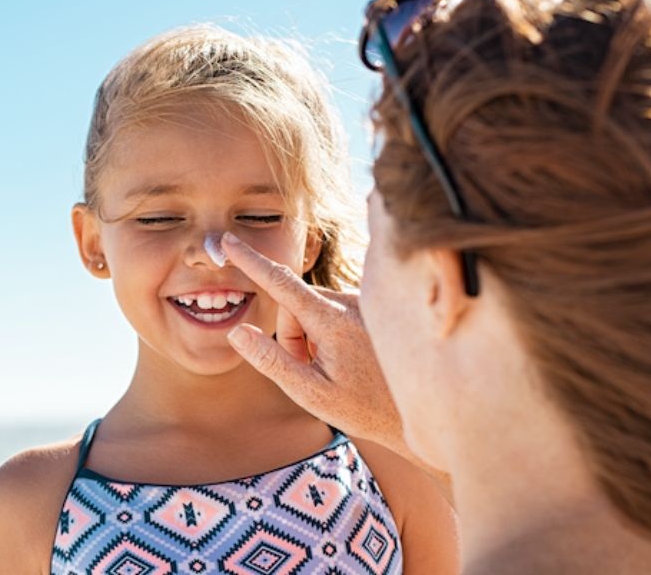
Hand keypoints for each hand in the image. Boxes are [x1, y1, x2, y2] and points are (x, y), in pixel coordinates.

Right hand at [220, 232, 407, 456]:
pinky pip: (332, 312)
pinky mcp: (370, 308)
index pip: (281, 283)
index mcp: (333, 320)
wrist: (423, 410)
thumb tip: (237, 331)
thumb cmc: (365, 409)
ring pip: (312, 310)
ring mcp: (363, 303)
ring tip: (335, 370)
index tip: (228, 241)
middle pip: (294, 307)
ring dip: (311, 337)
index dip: (250, 261)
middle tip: (311, 372)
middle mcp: (351, 303)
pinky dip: (329, 334)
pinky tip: (351, 360)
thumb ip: (271, 360)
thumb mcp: (310, 393)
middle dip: (292, 336)